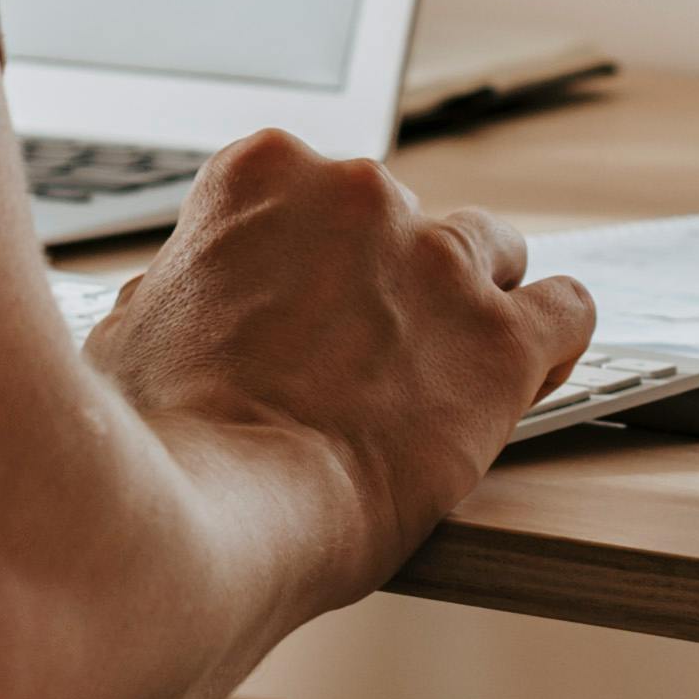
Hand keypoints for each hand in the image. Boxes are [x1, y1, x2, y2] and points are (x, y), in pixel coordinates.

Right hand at [81, 132, 596, 586]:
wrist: (201, 521)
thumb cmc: (150, 441)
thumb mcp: (129, 329)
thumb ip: (183, 291)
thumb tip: (188, 301)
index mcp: (261, 176)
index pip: (315, 191)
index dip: (316, 261)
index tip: (310, 314)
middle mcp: (358, 194)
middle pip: (406, 219)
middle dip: (392, 283)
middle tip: (367, 362)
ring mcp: (436, 261)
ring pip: (495, 252)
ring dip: (475, 304)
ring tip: (453, 371)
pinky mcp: (501, 340)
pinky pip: (569, 311)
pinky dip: (557, 342)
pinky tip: (534, 376)